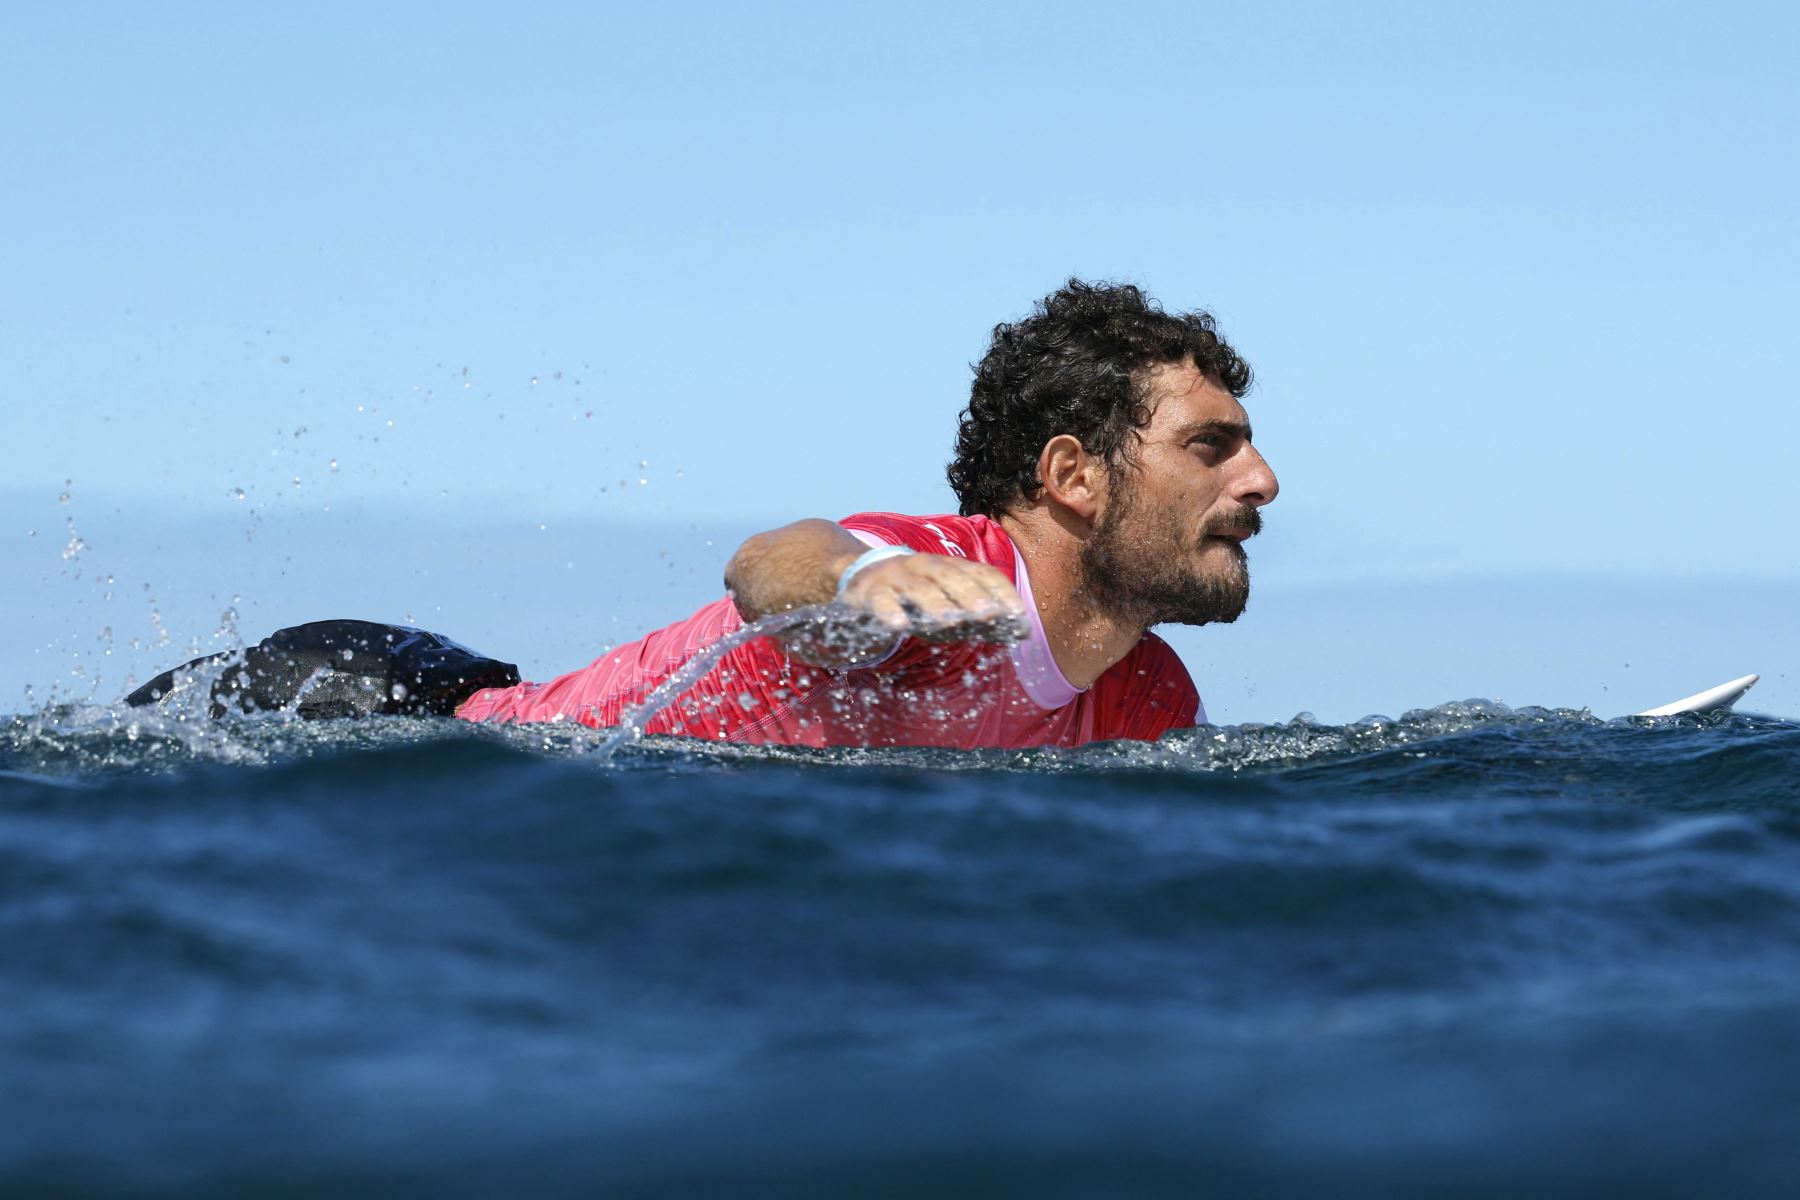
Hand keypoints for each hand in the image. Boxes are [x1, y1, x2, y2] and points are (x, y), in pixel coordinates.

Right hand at [839, 552, 1029, 643]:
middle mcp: (927, 566)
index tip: (1018, 614)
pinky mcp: (870, 592)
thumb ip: (983, 619)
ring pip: (918, 587)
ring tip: (950, 621)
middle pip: (952, 577)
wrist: (861, 579)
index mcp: (952, 568)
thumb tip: (1023, 632)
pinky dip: (889, 612)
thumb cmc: (919, 599)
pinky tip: (899, 626)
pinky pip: (880, 601)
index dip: (1002, 592)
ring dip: (935, 603)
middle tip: (988, 615)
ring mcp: (897, 577)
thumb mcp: (952, 607)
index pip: (983, 574)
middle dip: (971, 596)